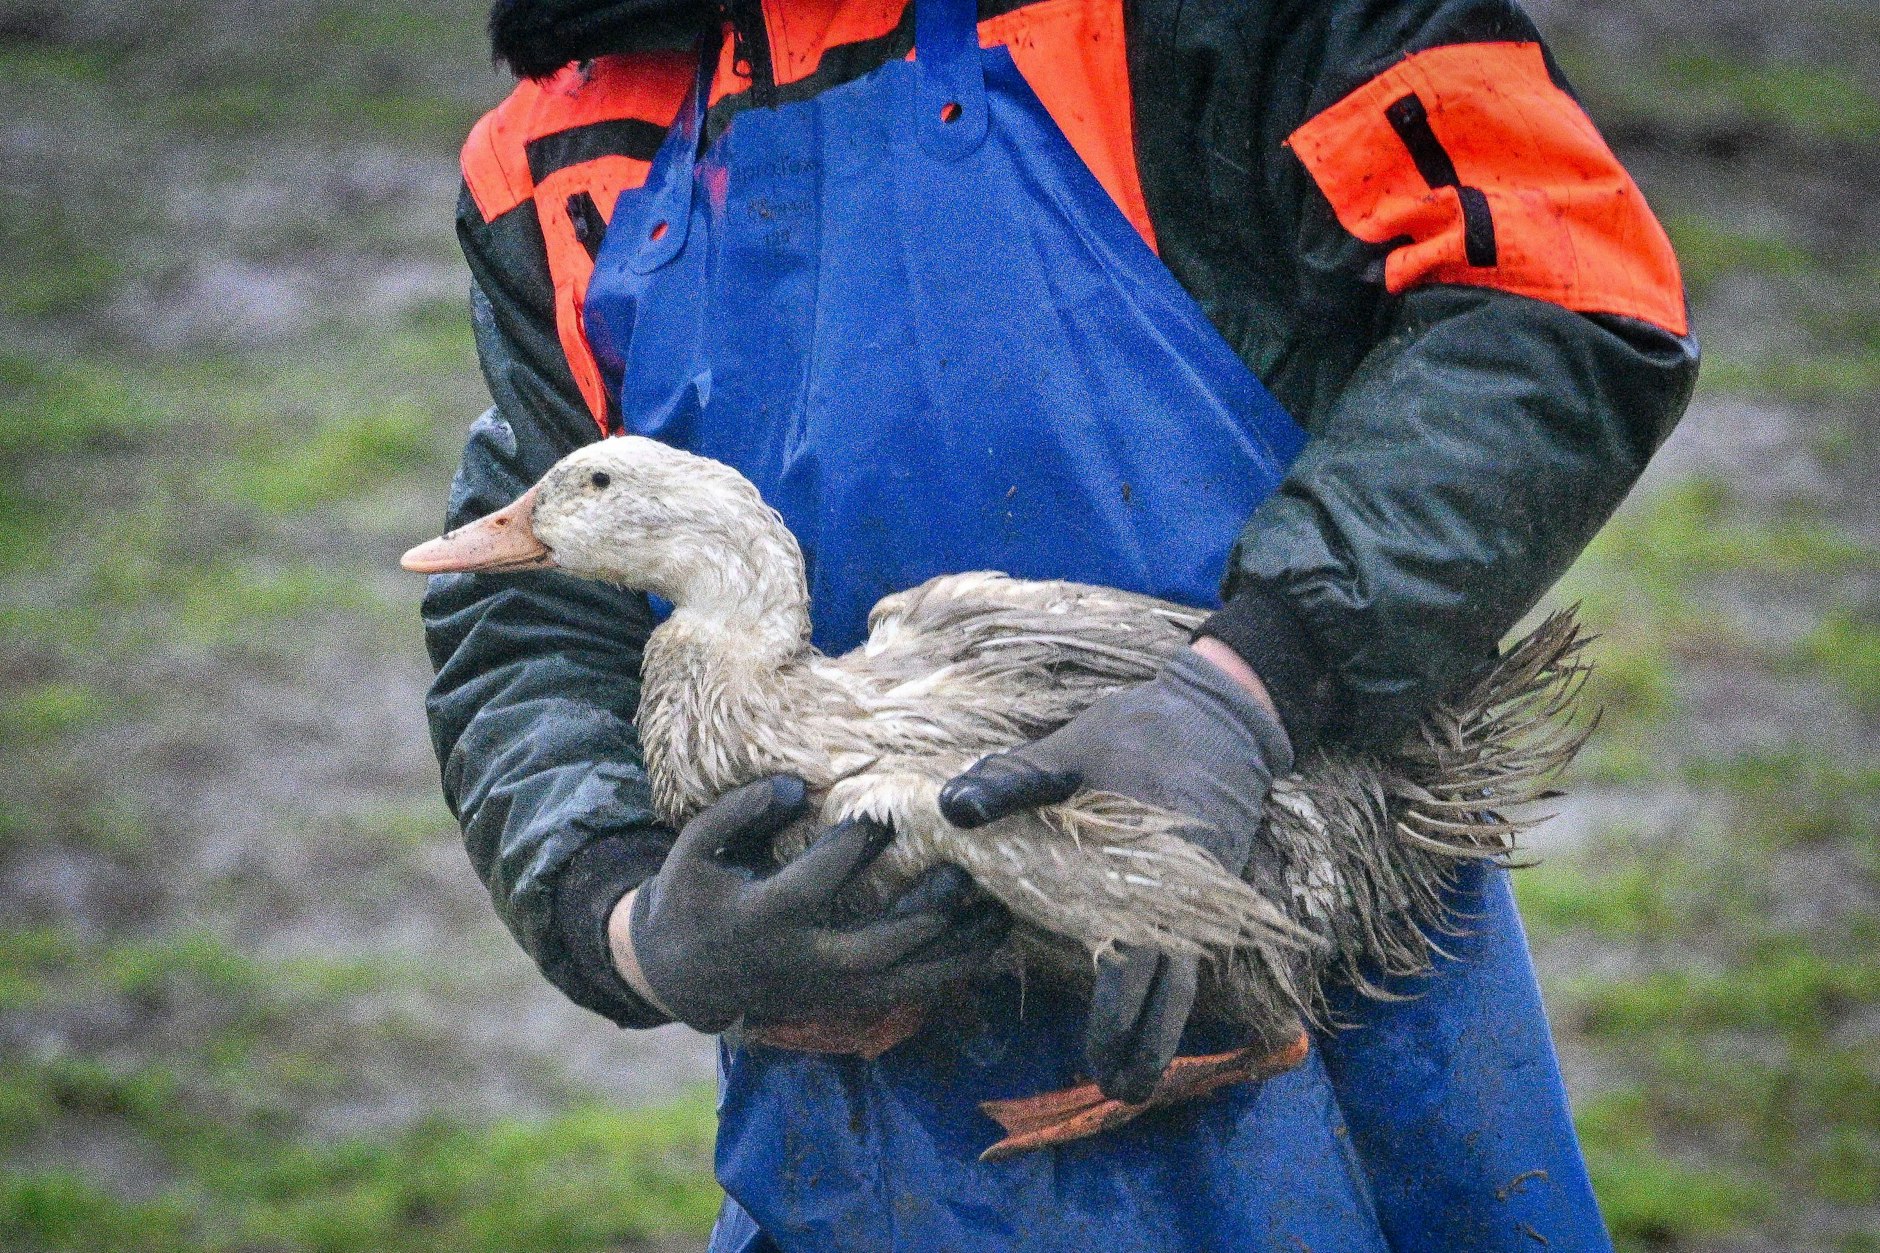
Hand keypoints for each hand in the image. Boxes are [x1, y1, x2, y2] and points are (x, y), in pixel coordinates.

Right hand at [617, 776, 1009, 1033]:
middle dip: (923, 913)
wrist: (684, 976)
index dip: (850, 849)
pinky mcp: (844, 1004)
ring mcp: (826, 990)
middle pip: (873, 948)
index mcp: (759, 920)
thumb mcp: (695, 847)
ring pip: (902, 982)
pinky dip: (951, 972)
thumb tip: (794, 786)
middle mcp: (799, 962)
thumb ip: (739, 811)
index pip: (812, 886)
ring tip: (1000, 915)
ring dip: (955, 952)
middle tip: (963, 869)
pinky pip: (907, 995)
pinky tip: (988, 943)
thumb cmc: (693, 895)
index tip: (884, 815)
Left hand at [938, 644, 1291, 1101]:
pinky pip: (1190, 955)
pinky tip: (1152, 1018)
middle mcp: (1177, 898)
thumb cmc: (1141, 730)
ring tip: (1135, 1080)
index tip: (1101, 1058)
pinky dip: (1170, 993)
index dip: (1120, 1017)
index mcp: (1143, 873)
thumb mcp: (1073, 746)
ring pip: (1186, 979)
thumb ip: (1015, 782)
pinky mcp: (1204, 891)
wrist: (1224, 712)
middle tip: (1115, 1091)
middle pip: (1170, 989)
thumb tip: (951, 809)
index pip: (1136, 963)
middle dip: (1144, 1044)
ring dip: (1162, 1029)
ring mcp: (1197, 898)